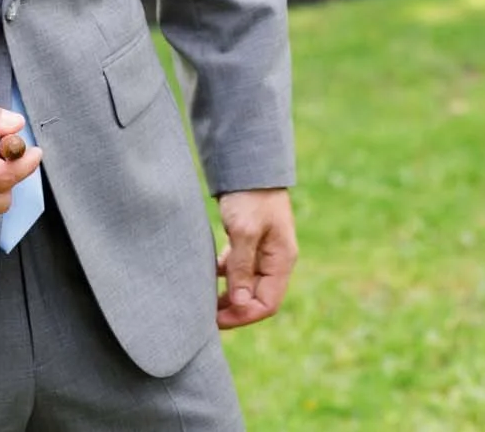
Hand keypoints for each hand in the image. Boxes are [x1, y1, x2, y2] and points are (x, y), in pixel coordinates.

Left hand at [214, 189, 295, 329]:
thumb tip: (239, 303)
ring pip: (245, 285)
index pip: (268, 303)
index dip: (243, 315)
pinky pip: (238, 269)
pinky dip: (223, 276)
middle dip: (233, 309)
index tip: (216, 319)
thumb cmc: (250, 196)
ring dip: (227, 295)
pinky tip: (207, 274)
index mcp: (282, 260)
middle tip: (204, 315)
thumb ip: (241, 267)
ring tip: (202, 300)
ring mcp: (263, 252)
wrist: (248, 165)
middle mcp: (275, 260)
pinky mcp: (249, 243)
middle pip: (256, 298)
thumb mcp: (244, 231)